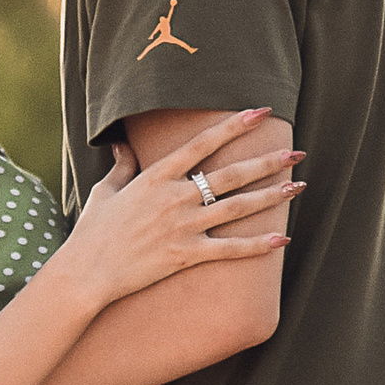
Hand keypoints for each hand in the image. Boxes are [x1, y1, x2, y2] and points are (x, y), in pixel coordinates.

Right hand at [62, 110, 300, 308]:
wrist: (86, 271)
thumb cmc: (93, 231)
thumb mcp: (106, 191)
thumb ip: (121, 166)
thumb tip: (120, 144)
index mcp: (156, 177)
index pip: (202, 143)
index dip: (233, 125)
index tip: (259, 112)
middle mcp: (174, 198)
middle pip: (230, 174)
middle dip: (266, 162)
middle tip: (296, 153)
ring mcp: (182, 227)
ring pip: (236, 208)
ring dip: (271, 197)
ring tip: (298, 186)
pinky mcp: (186, 255)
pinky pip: (229, 250)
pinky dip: (257, 245)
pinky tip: (282, 238)